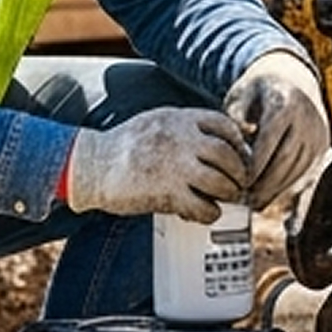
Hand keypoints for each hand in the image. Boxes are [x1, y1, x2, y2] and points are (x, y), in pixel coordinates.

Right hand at [63, 107, 246, 222]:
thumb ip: (182, 126)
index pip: (224, 125)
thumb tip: (212, 139)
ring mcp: (177, 167)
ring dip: (229, 193)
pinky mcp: (168, 193)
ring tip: (227, 197)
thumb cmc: (122, 145)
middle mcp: (183, 140)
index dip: (237, 142)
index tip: (238, 154)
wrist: (92, 165)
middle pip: (228, 155)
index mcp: (180, 118)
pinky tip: (206, 212)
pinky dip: (210, 213)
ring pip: (222, 182)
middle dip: (239, 171)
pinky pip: (204, 207)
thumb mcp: (155, 121)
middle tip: (239, 182)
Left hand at [224, 48, 328, 207]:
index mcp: (284, 104)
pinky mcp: (323, 144)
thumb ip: (234, 120)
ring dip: (277, 189)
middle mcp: (307, 119)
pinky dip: (288, 185)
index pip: (269, 143)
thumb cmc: (259, 89)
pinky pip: (306, 171)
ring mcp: (318, 132)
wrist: (293, 76)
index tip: (238, 184)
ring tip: (255, 203)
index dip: (253, 168)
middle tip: (246, 202)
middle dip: (265, 185)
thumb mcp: (240, 95)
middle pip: (285, 160)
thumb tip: (237, 150)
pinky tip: (271, 195)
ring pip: (298, 169)